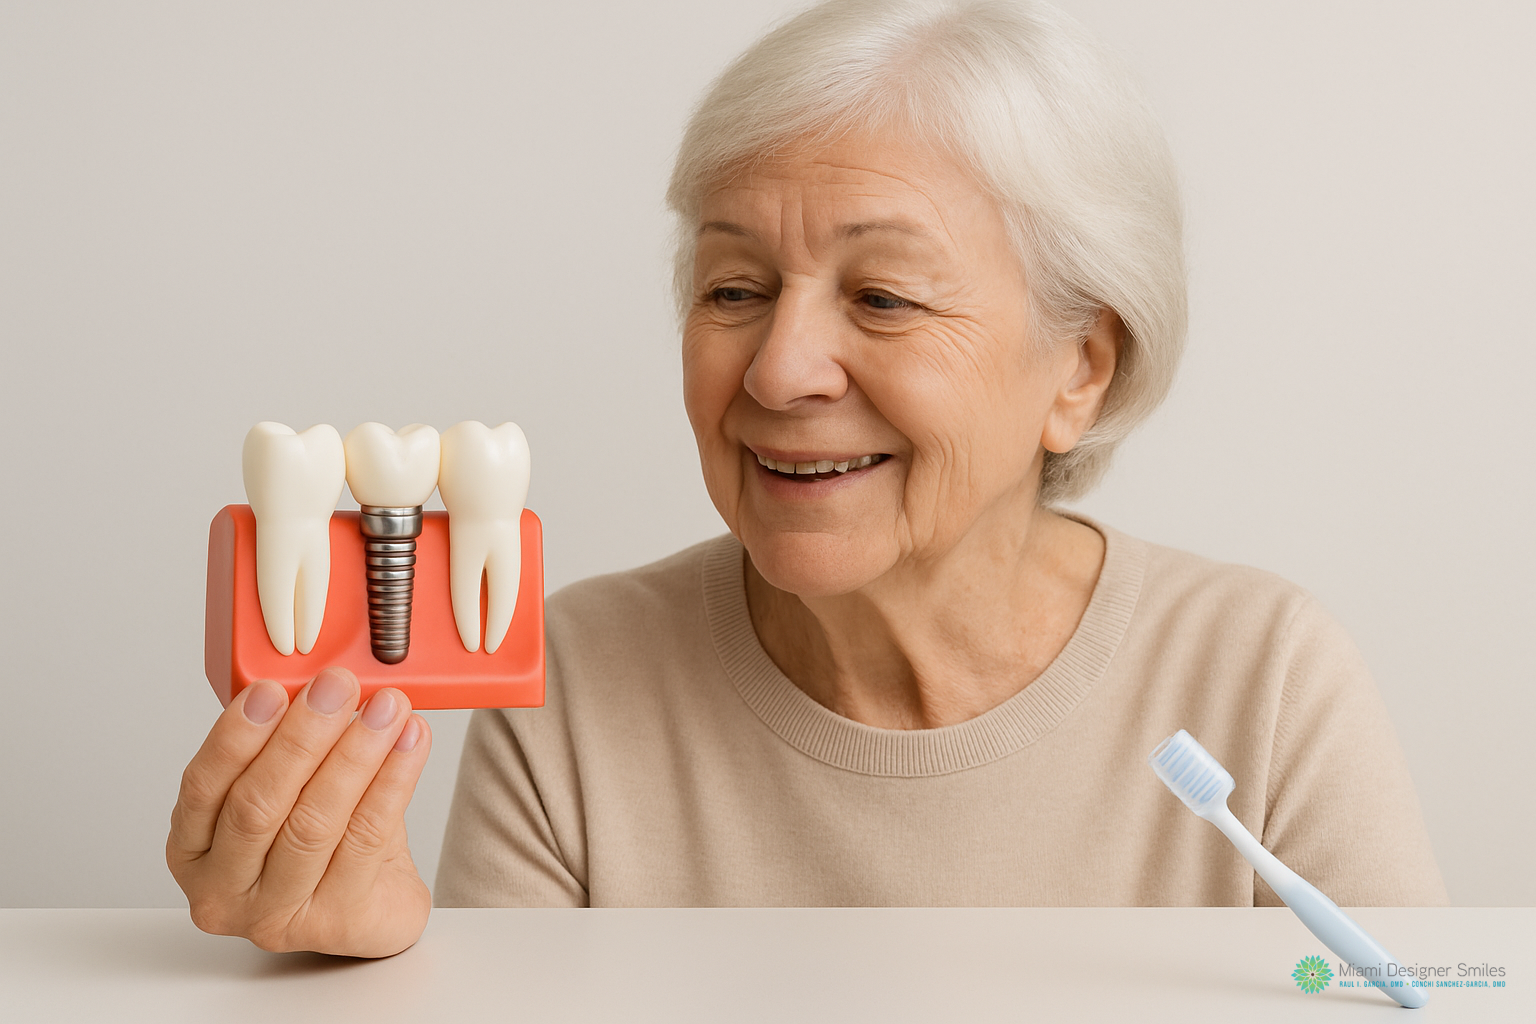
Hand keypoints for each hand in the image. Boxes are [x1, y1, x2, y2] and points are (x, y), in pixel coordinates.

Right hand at [167, 667, 432, 956]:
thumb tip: (317, 682)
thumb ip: (287, 743)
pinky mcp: (336, 923)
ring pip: (314, 824)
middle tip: (337, 686)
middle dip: (302, 738)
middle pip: (258, 807)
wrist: (373, 901)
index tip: (273, 689)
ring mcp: (277, 916)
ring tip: (386, 708)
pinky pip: (367, 838)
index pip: (203, 788)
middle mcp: (224, 891)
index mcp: (194, 850)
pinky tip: (409, 742)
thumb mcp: (290, 787)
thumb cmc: (324, 838)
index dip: (236, 735)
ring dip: (355, 754)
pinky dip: (393, 781)